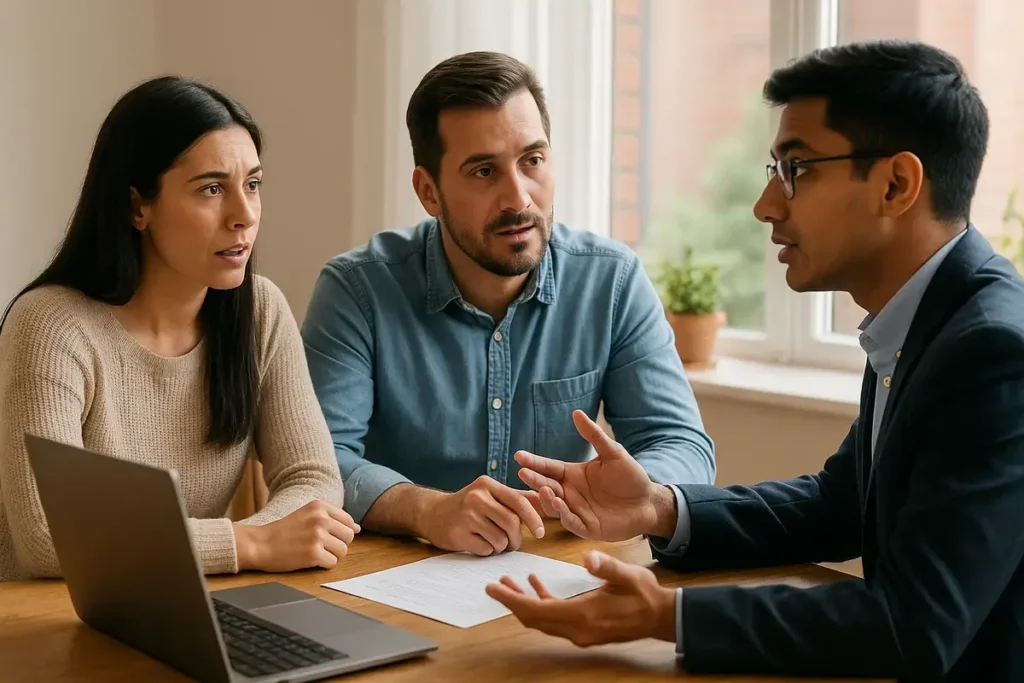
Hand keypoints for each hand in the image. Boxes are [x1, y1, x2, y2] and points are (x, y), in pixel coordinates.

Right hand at [234, 500, 359, 571]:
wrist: (259, 544)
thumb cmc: (282, 532)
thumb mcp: (306, 515)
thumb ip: (332, 518)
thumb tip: (358, 528)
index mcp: (319, 506)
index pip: (348, 521)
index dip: (341, 533)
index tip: (328, 537)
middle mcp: (320, 519)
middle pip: (349, 537)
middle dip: (338, 545)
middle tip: (320, 547)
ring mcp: (317, 536)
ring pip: (343, 551)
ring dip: (331, 555)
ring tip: (314, 552)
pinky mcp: (313, 554)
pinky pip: (332, 563)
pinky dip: (323, 565)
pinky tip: (310, 560)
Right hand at [421, 476, 545, 555]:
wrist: (431, 513)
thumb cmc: (467, 505)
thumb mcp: (488, 494)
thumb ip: (515, 497)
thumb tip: (543, 498)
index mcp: (487, 485)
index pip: (518, 501)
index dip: (533, 518)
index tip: (540, 532)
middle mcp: (477, 497)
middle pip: (511, 523)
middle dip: (516, 538)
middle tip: (513, 543)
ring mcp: (466, 516)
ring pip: (500, 539)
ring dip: (501, 546)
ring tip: (492, 541)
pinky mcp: (458, 534)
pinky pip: (486, 549)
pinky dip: (487, 551)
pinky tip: (478, 543)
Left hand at [485, 550, 676, 646]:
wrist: (662, 617)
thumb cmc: (645, 594)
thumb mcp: (627, 575)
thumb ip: (606, 567)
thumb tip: (588, 557)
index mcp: (583, 615)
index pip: (536, 610)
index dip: (512, 599)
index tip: (493, 588)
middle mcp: (577, 629)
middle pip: (534, 618)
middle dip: (513, 601)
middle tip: (494, 585)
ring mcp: (581, 632)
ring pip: (543, 619)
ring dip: (525, 602)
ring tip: (509, 582)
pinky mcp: (585, 629)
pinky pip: (555, 617)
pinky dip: (543, 602)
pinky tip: (537, 584)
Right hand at [514, 410, 675, 540]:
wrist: (649, 502)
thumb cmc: (630, 477)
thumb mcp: (613, 453)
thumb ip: (594, 436)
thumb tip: (576, 413)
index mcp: (573, 475)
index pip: (549, 467)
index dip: (534, 462)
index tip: (519, 456)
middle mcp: (570, 493)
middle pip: (546, 486)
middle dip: (534, 479)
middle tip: (522, 472)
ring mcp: (577, 511)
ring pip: (554, 506)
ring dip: (546, 498)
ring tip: (543, 487)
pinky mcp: (587, 527)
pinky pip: (571, 522)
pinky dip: (563, 515)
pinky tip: (560, 504)